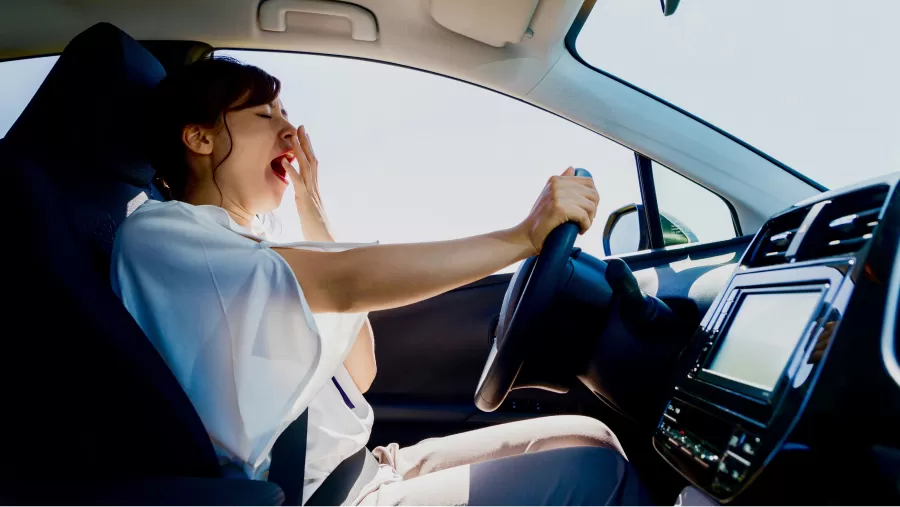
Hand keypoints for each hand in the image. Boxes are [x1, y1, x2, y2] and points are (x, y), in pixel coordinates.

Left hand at [282, 125, 333, 240]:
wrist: (325, 242)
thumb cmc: (316, 230)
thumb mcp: (309, 211)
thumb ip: (306, 201)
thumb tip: (302, 195)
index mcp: (315, 190)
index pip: (313, 165)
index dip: (308, 150)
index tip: (304, 136)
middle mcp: (314, 188)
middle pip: (311, 160)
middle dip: (306, 143)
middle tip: (300, 127)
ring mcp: (311, 194)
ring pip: (306, 167)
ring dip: (299, 151)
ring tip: (293, 136)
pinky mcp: (305, 201)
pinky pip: (298, 183)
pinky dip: (291, 171)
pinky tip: (284, 161)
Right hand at [515, 167, 598, 254]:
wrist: (526, 236)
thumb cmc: (539, 219)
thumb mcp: (549, 196)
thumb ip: (561, 182)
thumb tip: (572, 168)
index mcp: (556, 180)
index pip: (588, 182)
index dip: (593, 197)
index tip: (588, 209)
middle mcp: (557, 185)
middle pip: (592, 193)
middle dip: (593, 209)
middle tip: (586, 220)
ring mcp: (557, 196)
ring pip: (589, 205)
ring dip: (590, 219)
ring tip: (583, 226)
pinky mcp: (559, 209)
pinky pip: (583, 216)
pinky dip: (586, 225)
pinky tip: (581, 230)